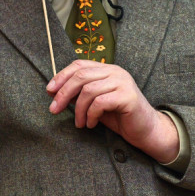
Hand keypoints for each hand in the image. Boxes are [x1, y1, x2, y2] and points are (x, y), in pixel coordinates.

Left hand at [47, 60, 178, 162]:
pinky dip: (91, 115)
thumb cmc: (117, 116)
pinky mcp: (128, 96)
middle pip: (80, 76)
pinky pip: (100, 103)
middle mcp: (116, 72)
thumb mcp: (94, 102)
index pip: (79, 65)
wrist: (145, 130)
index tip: (49, 91)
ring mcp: (123, 82)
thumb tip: (52, 90)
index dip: (61, 76)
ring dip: (78, 110)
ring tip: (79, 123)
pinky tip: (91, 124)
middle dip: (63, 94)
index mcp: (107, 69)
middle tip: (54, 110)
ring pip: (88, 91)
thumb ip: (78, 93)